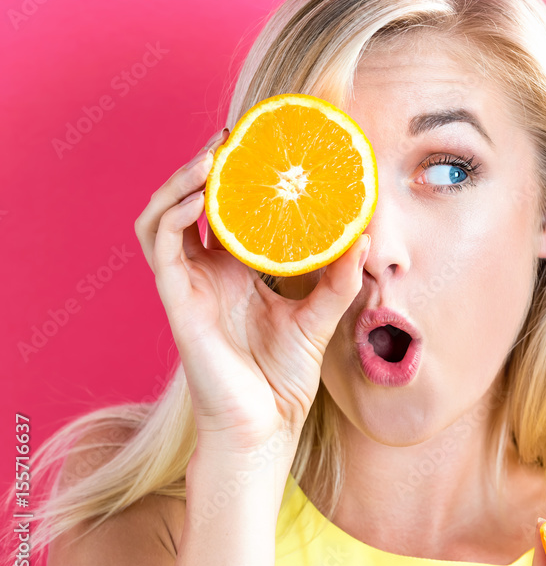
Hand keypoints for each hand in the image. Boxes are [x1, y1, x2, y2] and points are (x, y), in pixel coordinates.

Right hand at [134, 129, 370, 460]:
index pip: (226, 213)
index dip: (234, 179)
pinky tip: (203, 196)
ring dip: (182, 181)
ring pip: (163, 216)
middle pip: (190, 205)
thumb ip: (337, 280)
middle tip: (234, 138)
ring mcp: (186, 285)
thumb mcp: (319, 319)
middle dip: (206, 168)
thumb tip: (363, 238)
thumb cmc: (284, 379)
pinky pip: (161, 246)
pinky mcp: (175, 301)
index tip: (261, 147)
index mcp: (234, 274)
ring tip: (214, 156)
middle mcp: (205, 273)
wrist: (265, 426)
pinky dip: (175, 215)